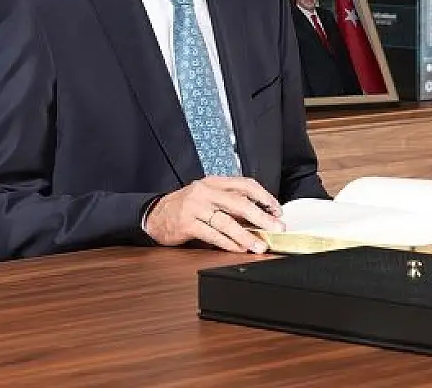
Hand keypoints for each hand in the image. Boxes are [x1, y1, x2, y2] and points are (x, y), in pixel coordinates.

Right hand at [144, 177, 284, 252]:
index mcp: (214, 182)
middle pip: (239, 202)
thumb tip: (259, 218)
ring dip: (246, 235)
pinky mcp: (187, 223)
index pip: (245, 184)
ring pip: (227, 221)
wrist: (154, 215)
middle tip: (276, 228)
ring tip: (259, 245)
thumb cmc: (186, 207)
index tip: (277, 210)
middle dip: (261, 216)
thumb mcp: (208, 198)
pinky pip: (212, 234)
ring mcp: (195, 206)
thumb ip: (230, 204)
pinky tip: (238, 248)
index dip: (264, 197)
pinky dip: (227, 243)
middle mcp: (205, 191)